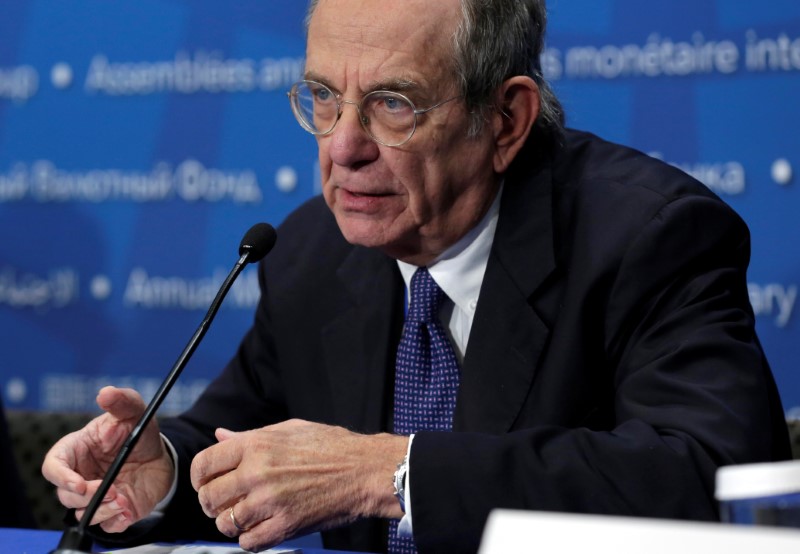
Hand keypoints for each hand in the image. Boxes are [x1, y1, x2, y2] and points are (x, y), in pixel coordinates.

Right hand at [41, 386, 174, 532]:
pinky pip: (106, 525)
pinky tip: (128, 509)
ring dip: (102, 510)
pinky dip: (115, 521)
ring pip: (83, 513)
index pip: (53, 466)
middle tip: (111, 491)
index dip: (61, 477)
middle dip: (86, 496)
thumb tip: (106, 393)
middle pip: (66, 495)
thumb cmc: (137, 432)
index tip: (79, 482)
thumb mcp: (134, 412)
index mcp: (76, 451)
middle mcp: (80, 476)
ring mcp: (94, 496)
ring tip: (123, 499)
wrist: (161, 455)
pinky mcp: (111, 511)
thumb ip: (121, 401)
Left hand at [190, 419, 407, 551]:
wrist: (364, 470)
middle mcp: (257, 473)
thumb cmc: (332, 446)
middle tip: (224, 502)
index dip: (200, 477)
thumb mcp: (288, 429)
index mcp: (256, 445)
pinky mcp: (285, 526)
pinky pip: (248, 543)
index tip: (206, 483)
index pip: (204, 465)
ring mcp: (270, 502)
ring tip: (245, 515)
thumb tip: (221, 436)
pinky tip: (260, 527)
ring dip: (230, 522)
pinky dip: (249, 539)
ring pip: (225, 523)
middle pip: (209, 498)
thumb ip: (249, 436)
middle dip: (212, 502)